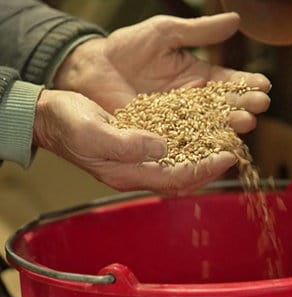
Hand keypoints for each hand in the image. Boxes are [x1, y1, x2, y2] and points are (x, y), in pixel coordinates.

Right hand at [33, 90, 236, 194]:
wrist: (53, 117)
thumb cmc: (67, 124)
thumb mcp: (91, 132)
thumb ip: (124, 144)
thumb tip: (160, 147)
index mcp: (126, 172)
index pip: (174, 179)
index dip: (203, 170)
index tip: (227, 156)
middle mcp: (136, 170)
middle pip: (182, 177)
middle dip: (210, 167)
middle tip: (233, 150)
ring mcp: (137, 160)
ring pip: (179, 165)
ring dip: (203, 156)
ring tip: (223, 141)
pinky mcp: (137, 146)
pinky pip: (169, 151)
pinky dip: (188, 145)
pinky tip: (199, 132)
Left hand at [54, 12, 270, 133]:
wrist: (95, 68)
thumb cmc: (127, 47)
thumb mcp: (165, 33)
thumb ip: (199, 32)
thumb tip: (236, 20)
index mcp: (197, 78)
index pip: (227, 83)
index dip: (245, 84)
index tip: (263, 85)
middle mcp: (191, 102)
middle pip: (222, 107)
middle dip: (242, 106)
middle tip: (258, 106)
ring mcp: (176, 121)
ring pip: (207, 126)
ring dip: (227, 125)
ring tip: (244, 122)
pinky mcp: (159, 134)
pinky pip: (182, 139)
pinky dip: (198, 141)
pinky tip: (214, 142)